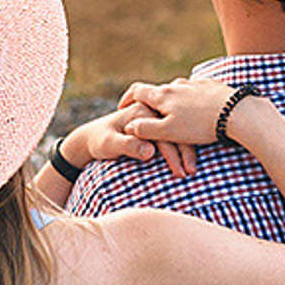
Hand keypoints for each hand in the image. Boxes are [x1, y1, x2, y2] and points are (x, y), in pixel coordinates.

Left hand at [60, 92, 197, 181]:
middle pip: (174, 132)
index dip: (173, 153)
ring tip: (191, 171)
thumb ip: (128, 146)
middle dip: (185, 153)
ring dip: (187, 152)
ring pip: (177, 134)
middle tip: (190, 173)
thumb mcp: (109, 144)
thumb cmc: (99, 141)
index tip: (179, 171)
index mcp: (140, 112)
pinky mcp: (156, 126)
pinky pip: (174, 136)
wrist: (93, 138)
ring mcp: (155, 118)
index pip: (163, 133)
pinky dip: (182, 149)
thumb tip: (150, 151)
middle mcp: (150, 111)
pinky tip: (188, 162)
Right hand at [110, 78, 260, 169]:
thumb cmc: (200, 125)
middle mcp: (177, 85)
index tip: (122, 107)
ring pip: (179, 91)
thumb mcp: (168, 132)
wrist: (236, 112)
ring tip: (175, 116)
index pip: (137, 91)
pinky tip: (198, 110)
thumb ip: (145, 129)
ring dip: (173, 102)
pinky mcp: (213, 86)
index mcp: (163, 95)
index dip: (126, 99)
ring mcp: (196, 84)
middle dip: (152, 104)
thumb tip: (130, 125)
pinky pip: (197, 92)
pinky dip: (192, 101)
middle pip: (158, 91)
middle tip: (150, 116)